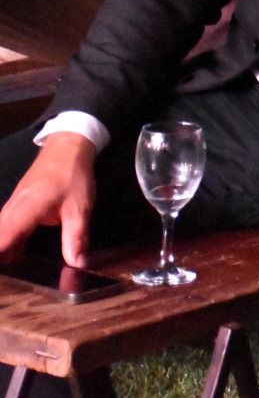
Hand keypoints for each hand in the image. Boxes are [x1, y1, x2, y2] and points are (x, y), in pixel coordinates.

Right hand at [0, 134, 97, 267]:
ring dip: (3, 253)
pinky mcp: (16, 208)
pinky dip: (7, 244)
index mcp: (24, 212)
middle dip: (1, 260)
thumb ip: (76, 237)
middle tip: (7, 282)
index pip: (1, 241)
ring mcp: (11, 209)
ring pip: (1, 236)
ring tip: (9, 277)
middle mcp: (11, 211)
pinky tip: (14, 259)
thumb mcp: (79, 208)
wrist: (67, 148)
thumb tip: (77, 264)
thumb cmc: (72, 176)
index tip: (1, 278)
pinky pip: (6, 230)